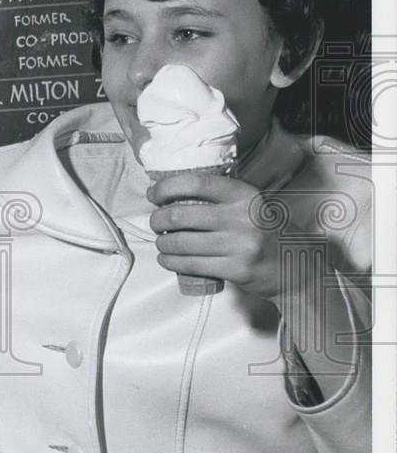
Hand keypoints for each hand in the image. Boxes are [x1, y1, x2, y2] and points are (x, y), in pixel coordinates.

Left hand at [147, 173, 283, 301]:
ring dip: (161, 243)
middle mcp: (241, 218)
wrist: (298, 267)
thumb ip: (222, 196)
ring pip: (180, 243)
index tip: (153, 194)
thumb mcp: (253, 205)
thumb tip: (174, 190)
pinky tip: (167, 259)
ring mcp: (239, 246)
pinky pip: (190, 265)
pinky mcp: (235, 270)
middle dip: (157, 220)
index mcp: (245, 195)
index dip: (167, 187)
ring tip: (161, 242)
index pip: (196, 183)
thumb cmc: (268, 232)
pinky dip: (170, 261)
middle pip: (180, 215)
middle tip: (156, 222)